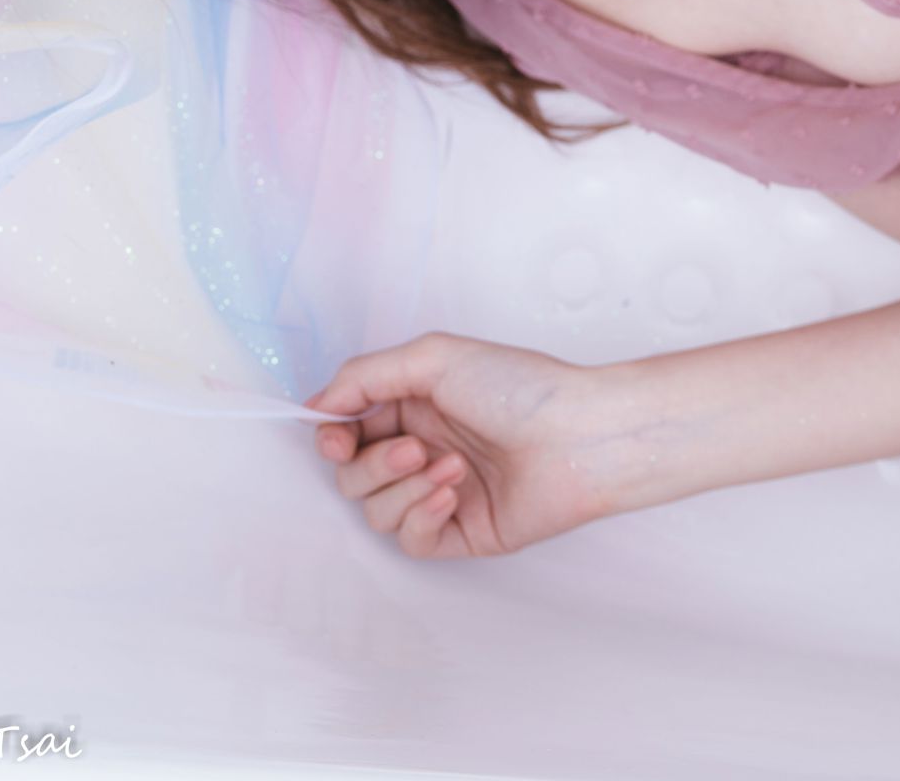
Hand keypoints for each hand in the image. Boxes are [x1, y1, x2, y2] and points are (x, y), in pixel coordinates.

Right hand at [305, 331, 646, 559]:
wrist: (581, 436)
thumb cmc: (521, 388)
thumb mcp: (434, 357)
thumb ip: (365, 376)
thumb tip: (318, 405)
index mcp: (415, 407)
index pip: (346, 432)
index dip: (332, 440)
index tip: (337, 440)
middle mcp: (423, 449)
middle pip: (352, 477)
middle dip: (372, 467)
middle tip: (415, 450)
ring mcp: (440, 493)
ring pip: (376, 512)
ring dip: (403, 491)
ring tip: (451, 468)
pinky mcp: (461, 532)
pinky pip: (410, 541)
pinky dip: (420, 518)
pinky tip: (451, 496)